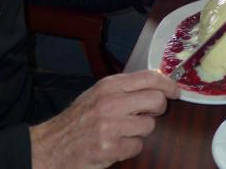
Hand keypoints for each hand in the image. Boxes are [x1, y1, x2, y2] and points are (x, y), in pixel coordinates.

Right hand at [30, 70, 178, 168]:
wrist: (49, 147)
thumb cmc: (77, 120)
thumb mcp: (97, 94)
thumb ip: (125, 88)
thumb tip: (157, 84)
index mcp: (109, 85)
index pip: (150, 77)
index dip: (168, 84)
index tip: (176, 91)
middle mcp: (110, 102)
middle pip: (157, 100)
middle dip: (157, 110)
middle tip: (146, 115)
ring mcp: (110, 125)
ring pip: (149, 126)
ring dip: (140, 132)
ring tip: (122, 132)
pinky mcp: (110, 147)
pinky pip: (138, 146)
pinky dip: (129, 148)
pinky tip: (115, 145)